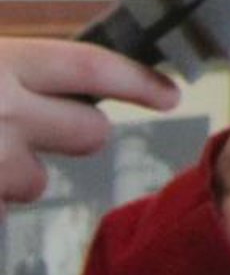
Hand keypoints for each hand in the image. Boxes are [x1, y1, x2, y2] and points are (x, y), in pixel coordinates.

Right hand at [0, 37, 177, 205]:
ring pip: (36, 182)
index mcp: (2, 62)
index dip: (137, 82)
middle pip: (90, 133)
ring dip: (13, 175)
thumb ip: (13, 68)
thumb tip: (55, 78)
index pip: (93, 68)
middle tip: (39, 127)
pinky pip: (0, 212)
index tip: (168, 93)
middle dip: (78, 133)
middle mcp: (5, 112)